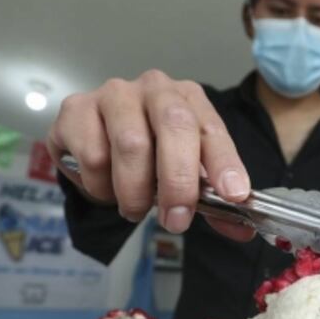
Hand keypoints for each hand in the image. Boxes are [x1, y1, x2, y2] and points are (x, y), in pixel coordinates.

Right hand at [47, 70, 252, 239]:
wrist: (95, 139)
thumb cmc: (150, 154)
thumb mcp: (185, 175)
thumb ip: (213, 202)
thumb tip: (243, 231)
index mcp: (189, 99)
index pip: (212, 129)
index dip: (224, 162)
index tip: (233, 194)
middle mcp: (155, 87)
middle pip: (174, 125)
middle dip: (178, 181)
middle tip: (176, 220)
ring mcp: (114, 94)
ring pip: (130, 144)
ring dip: (135, 191)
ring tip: (134, 207)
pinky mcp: (76, 108)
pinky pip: (92, 156)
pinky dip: (101, 185)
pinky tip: (105, 185)